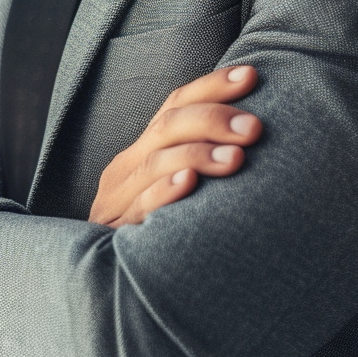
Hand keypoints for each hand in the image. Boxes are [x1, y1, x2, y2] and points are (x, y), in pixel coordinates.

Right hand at [89, 65, 260, 227]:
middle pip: (168, 125)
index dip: (212, 86)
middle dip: (214, 119)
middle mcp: (129, 165)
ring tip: (237, 158)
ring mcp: (119, 197)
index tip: (251, 75)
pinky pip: (139, 206)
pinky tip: (188, 182)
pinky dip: (164, 192)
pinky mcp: (116, 230)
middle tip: (253, 128)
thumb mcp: (173, 188)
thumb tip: (255, 134)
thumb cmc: (154, 230)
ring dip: (198, 154)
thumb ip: (200, 160)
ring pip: (155, 161)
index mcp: (144, 149)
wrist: (101, 281)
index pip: (176, 103)